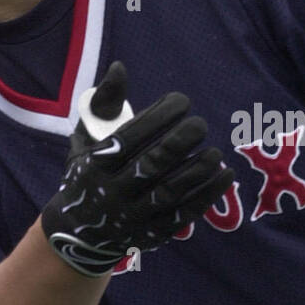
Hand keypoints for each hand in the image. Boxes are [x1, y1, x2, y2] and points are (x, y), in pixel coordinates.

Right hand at [41, 61, 234, 275]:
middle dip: (179, 142)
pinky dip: (207, 195)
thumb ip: (105, 104)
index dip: (158, 116)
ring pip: (168, 193)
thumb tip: (120, 68)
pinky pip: (183, 214)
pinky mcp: (151, 235)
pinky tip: (226, 175)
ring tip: (215, 152)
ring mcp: (131, 217)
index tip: (182, 101)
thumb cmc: (89, 174)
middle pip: (150, 165)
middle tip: (201, 124)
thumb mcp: (86, 140)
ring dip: (196, 171)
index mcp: (95, 163)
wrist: (79, 235)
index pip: (130, 137)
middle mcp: (111, 192)